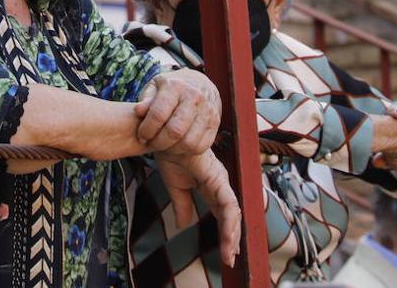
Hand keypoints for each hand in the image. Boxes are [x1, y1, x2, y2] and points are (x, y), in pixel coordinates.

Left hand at [134, 69, 221, 156]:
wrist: (199, 83)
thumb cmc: (170, 88)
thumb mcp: (154, 87)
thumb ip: (146, 99)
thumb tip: (139, 111)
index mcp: (175, 86)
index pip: (159, 114)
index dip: (147, 130)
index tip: (141, 137)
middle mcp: (194, 96)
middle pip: (175, 131)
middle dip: (158, 143)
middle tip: (151, 144)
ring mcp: (207, 110)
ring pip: (188, 142)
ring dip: (172, 150)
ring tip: (163, 145)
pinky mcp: (215, 123)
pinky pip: (200, 146)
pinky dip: (186, 151)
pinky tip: (177, 146)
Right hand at [155, 151, 240, 266]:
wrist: (163, 138)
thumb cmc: (170, 156)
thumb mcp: (176, 187)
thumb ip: (182, 206)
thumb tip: (183, 225)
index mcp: (212, 187)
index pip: (223, 215)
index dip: (225, 234)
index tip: (225, 254)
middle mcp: (220, 184)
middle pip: (232, 217)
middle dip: (232, 239)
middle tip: (230, 259)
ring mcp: (221, 181)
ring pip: (233, 213)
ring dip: (232, 234)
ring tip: (230, 252)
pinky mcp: (218, 179)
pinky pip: (228, 204)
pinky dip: (230, 221)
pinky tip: (228, 235)